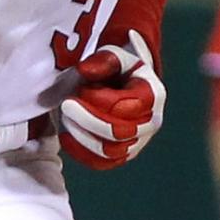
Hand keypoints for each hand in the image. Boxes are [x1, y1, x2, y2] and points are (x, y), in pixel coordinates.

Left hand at [58, 32, 166, 169]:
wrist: (122, 86)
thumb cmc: (118, 70)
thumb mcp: (114, 56)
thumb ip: (102, 60)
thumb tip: (84, 70)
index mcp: (153, 95)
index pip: (127, 107)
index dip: (99, 100)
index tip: (80, 89)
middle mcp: (151, 122)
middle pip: (119, 132)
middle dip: (87, 118)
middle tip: (66, 104)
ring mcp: (138, 142)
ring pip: (109, 151)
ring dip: (82, 136)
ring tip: (65, 118)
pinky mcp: (123, 155)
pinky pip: (102, 163)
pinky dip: (81, 153)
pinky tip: (66, 137)